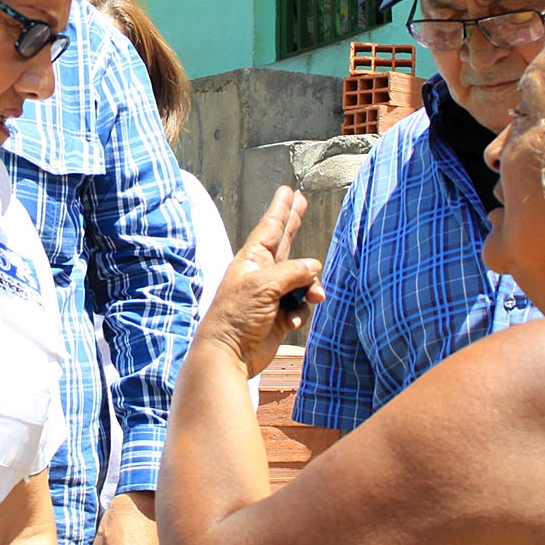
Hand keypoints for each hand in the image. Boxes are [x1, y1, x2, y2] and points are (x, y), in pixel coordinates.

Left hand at [198, 187, 322, 376]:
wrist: (230, 354)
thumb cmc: (237, 315)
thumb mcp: (263, 285)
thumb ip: (292, 272)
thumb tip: (313, 268)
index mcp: (253, 259)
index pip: (271, 227)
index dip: (281, 208)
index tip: (287, 190)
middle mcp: (264, 273)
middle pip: (286, 243)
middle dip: (295, 223)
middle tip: (302, 202)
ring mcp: (273, 294)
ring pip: (303, 280)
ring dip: (310, 289)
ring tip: (314, 297)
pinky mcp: (280, 315)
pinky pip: (301, 306)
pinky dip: (300, 313)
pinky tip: (289, 323)